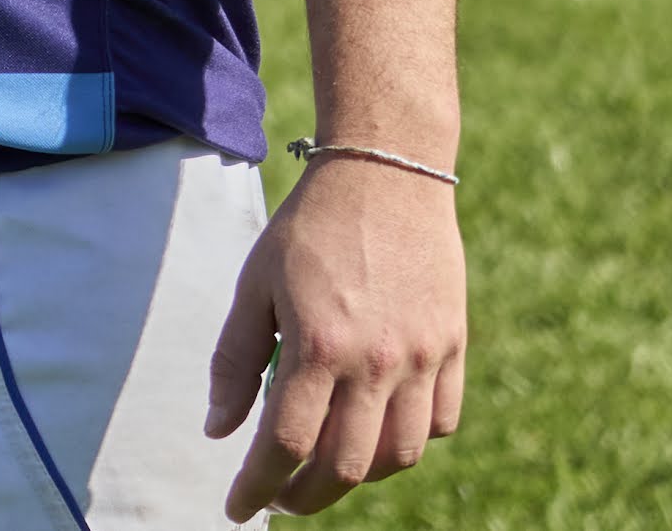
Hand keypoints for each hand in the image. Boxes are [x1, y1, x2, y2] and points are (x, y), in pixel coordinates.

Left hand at [209, 150, 468, 514]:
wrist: (385, 174)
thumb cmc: (308, 228)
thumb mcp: (254, 285)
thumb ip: (233, 361)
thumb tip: (218, 432)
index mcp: (318, 346)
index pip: (284, 444)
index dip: (257, 486)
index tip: (238, 507)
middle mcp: (376, 362)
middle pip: (345, 467)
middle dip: (306, 496)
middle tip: (280, 497)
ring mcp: (422, 358)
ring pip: (399, 455)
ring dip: (359, 475)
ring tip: (325, 466)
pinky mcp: (453, 347)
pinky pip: (440, 422)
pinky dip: (410, 441)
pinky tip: (378, 429)